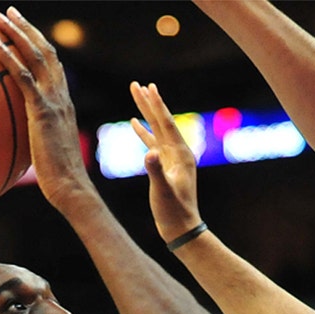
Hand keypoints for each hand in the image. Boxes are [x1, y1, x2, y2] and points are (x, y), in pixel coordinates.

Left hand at [0, 7, 92, 209]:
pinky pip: (23, 77)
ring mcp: (54, 101)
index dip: (38, 44)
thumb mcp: (46, 152)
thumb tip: (14, 141)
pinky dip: (7, 56)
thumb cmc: (59, 179)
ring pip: (36, 55)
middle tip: (8, 12)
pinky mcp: (43, 110)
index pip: (53, 65)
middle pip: (46, 51)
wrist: (71, 188)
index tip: (23, 31)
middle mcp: (62, 95)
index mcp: (64, 103)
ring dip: (15, 32)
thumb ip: (35, 138)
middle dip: (26, 28)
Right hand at [129, 82, 202, 242]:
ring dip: (146, 113)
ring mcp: (172, 158)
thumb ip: (155, 171)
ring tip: (137, 96)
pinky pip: (152, 143)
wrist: (181, 229)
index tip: (148, 87)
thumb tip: (149, 153)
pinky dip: (143, 132)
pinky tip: (134, 123)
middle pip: (161, 121)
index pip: (166, 124)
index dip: (156, 105)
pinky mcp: (164, 165)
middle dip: (149, 103)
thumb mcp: (163, 191)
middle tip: (138, 84)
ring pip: (156, 130)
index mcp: (181, 154)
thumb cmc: (173, 212)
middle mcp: (178, 153)